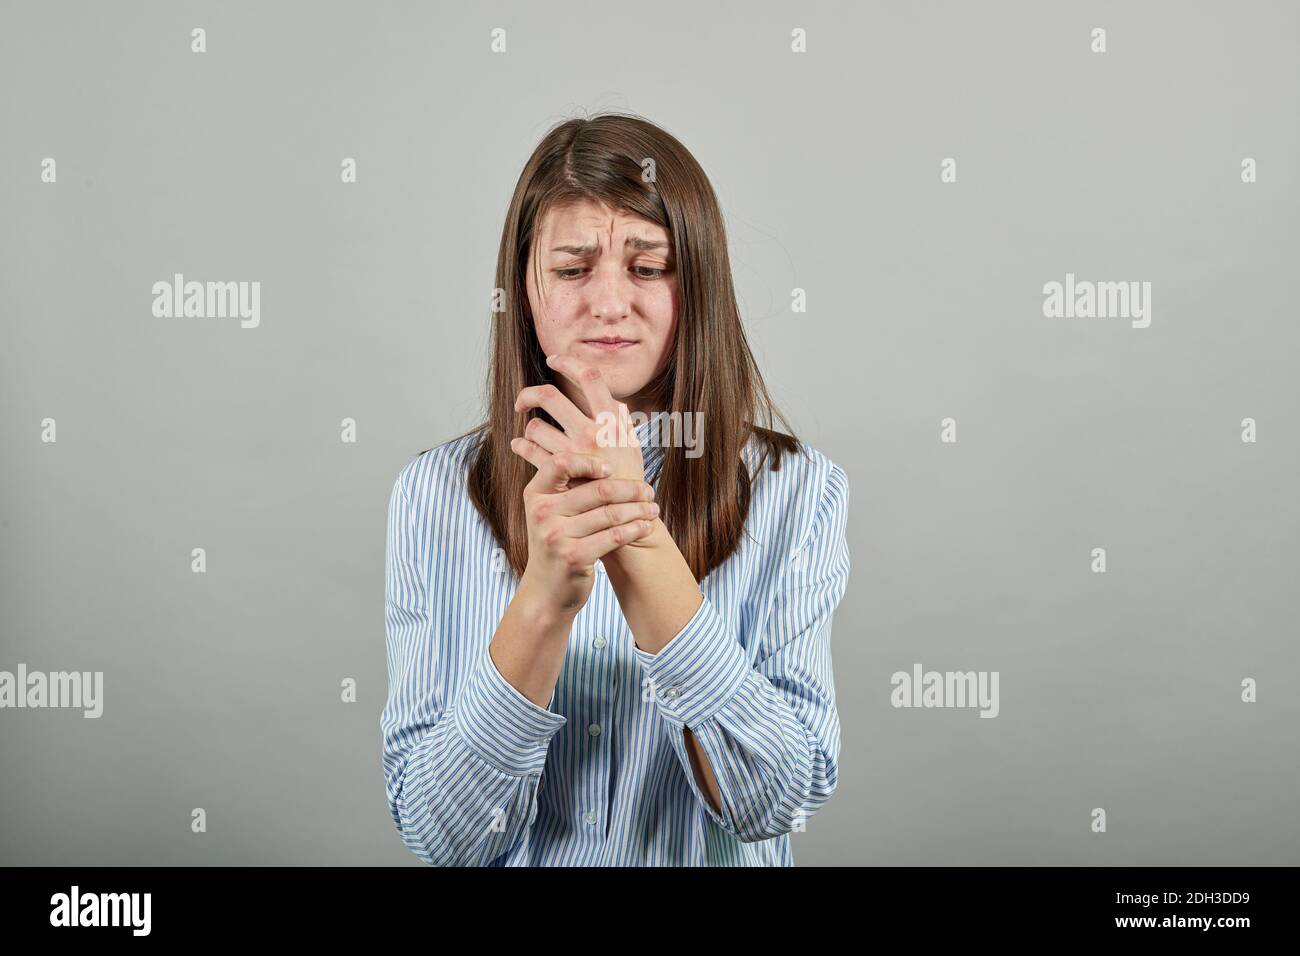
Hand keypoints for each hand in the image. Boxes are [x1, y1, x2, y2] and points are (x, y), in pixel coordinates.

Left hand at [511, 353, 645, 481]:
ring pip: (535, 426)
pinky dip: (521, 446)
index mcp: (612, 421)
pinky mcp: (559, 474)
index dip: (568, 363)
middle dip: (529, 394)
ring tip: (530, 434)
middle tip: (523, 402)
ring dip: (528, 428)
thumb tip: (612, 400)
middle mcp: (592, 432)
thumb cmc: (629, 480)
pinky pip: (529, 451)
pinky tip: (520, 446)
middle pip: (550, 396)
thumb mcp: (632, 445)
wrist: (625, 517)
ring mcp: (574, 453)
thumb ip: (621, 420)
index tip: (554, 360)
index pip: (590, 377)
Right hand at [513, 449, 658, 612]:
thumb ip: (568, 485)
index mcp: (535, 494)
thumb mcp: (550, 512)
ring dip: (639, 509)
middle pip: (597, 489)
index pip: (562, 463)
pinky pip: (614, 536)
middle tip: (648, 490)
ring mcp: (556, 536)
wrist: (545, 591)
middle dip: (631, 489)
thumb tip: (606, 452)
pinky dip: (635, 529)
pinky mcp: (573, 556)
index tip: (611, 469)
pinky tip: (646, 526)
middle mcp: (542, 512)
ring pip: (611, 513)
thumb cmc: (556, 544)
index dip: (590, 461)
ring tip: (652, 508)